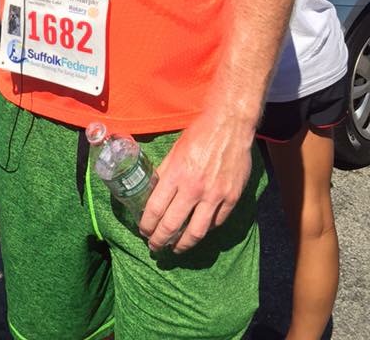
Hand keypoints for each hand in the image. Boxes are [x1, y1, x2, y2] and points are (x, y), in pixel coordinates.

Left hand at [137, 111, 253, 252]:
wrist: (230, 126)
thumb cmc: (199, 134)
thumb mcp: (175, 151)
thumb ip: (165, 173)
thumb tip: (154, 193)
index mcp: (176, 174)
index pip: (155, 209)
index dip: (147, 225)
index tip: (144, 231)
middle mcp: (195, 188)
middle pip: (172, 225)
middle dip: (160, 240)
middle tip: (155, 247)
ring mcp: (215, 195)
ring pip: (196, 232)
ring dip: (183, 245)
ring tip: (176, 248)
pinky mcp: (232, 198)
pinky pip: (216, 222)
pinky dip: (206, 229)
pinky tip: (198, 230)